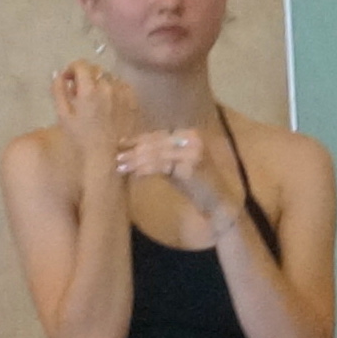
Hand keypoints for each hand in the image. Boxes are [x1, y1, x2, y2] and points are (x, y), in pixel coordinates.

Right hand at [51, 60, 136, 160]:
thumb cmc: (82, 139)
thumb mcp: (63, 114)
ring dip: (101, 82)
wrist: (108, 157)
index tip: (69, 80)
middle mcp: (109, 89)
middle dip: (86, 76)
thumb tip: (58, 74)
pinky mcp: (134, 104)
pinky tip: (111, 101)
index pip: (81, 64)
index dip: (72, 69)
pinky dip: (116, 89)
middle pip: (96, 70)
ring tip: (96, 97)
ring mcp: (124, 96)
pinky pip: (125, 87)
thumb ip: (58, 90)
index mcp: (89, 90)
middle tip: (81, 90)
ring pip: (111, 78)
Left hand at [115, 123, 232, 221]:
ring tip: (120, 166)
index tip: (120, 145)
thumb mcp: (177, 165)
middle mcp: (191, 138)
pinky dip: (145, 170)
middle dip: (133, 151)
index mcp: (189, 134)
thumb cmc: (198, 186)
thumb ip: (161, 155)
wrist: (220, 204)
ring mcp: (192, 150)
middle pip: (155, 142)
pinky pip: (161, 165)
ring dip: (136, 161)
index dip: (137, 140)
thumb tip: (132, 148)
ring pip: (156, 153)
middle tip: (116, 157)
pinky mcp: (190, 164)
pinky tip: (135, 175)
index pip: (157, 135)